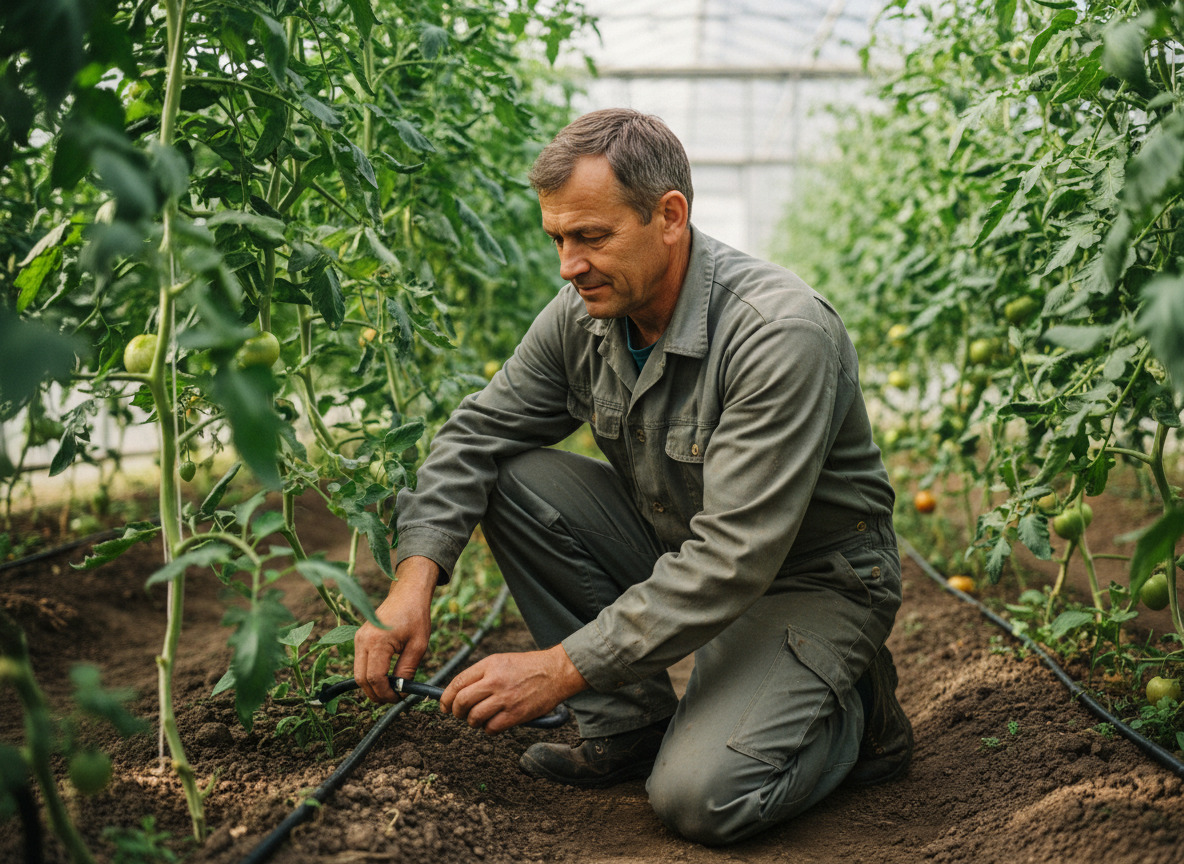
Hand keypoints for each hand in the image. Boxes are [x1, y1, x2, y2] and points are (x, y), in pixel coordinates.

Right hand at [353, 556, 437, 702]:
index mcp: (377, 642)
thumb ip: (407, 670)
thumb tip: (401, 690)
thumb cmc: (415, 616)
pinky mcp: (359, 639)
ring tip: (391, 689)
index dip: (386, 693)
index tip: (399, 698)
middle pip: (361, 679)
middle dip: (376, 694)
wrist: (407, 593)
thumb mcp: (418, 645)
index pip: (374, 678)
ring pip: (358, 673)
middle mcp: (362, 641)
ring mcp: (358, 639)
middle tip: (394, 698)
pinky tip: (385, 678)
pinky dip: (370, 675)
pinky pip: (360, 664)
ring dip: (372, 686)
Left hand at [439, 644, 586, 733]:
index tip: (444, 705)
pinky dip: (489, 730)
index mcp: (489, 665)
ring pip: (474, 717)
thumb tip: (459, 693)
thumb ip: (481, 675)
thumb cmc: (528, 667)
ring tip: (480, 719)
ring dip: (473, 722)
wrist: (556, 672)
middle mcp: (494, 681)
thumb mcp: (501, 661)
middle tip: (460, 715)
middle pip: (461, 702)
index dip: (446, 697)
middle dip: (456, 712)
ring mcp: (505, 698)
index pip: (457, 683)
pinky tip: (494, 724)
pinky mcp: (515, 714)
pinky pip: (491, 728)